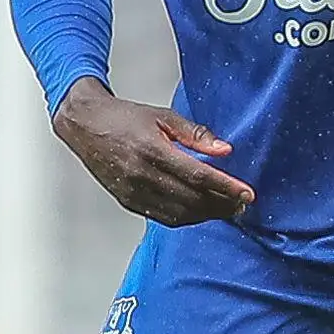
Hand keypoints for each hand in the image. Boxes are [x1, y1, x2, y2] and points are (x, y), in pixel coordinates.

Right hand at [54, 78, 253, 225]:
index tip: (247, 193)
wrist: (86, 126)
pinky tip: (201, 211)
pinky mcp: (128, 202)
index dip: (226, 187)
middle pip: (192, 199)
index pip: (198, 176)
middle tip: (243, 204)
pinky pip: (163, 217)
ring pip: (179, 214)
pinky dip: (187, 218)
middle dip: (222, 205)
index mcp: (152, 150)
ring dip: (207, 215)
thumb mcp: (163, 116)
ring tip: (227, 209)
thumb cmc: (124, 118)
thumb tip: (225, 151)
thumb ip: (196, 134)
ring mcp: (134, 192)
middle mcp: (142, 175)